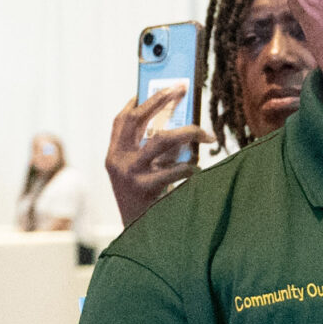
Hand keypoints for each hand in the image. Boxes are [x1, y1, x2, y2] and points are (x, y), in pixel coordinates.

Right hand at [106, 84, 212, 224]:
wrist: (137, 238)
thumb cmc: (146, 203)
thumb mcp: (142, 174)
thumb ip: (155, 154)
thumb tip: (184, 129)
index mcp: (114, 154)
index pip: (121, 120)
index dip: (137, 100)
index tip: (155, 85)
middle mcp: (117, 160)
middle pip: (138, 119)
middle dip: (160, 99)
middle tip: (182, 88)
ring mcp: (129, 174)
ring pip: (160, 140)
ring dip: (189, 133)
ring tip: (208, 136)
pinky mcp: (144, 188)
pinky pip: (174, 170)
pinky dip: (191, 168)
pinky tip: (199, 171)